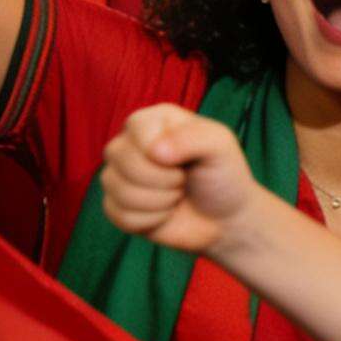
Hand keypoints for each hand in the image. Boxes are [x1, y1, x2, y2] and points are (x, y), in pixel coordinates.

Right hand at [102, 103, 255, 253]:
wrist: (224, 218)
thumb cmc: (223, 175)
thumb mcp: (220, 147)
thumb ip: (193, 137)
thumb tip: (155, 151)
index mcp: (154, 119)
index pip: (137, 126)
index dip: (161, 150)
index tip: (186, 160)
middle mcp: (130, 143)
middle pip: (124, 159)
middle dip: (164, 179)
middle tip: (184, 180)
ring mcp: (119, 174)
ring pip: (120, 190)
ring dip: (160, 202)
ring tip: (177, 195)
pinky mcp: (115, 205)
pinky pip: (121, 217)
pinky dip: (151, 221)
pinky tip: (166, 213)